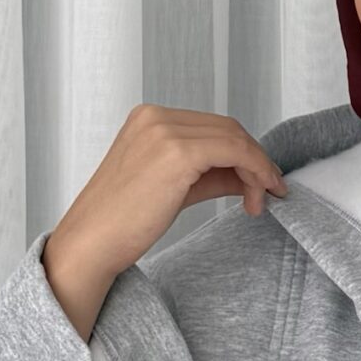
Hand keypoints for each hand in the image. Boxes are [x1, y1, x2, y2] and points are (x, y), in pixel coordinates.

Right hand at [44, 103, 288, 338]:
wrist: (92, 242)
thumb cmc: (122, 222)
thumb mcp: (174, 188)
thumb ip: (210, 175)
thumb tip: (247, 177)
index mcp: (149, 119)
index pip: (213, 127)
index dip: (244, 153)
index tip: (261, 181)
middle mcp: (156, 117)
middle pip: (227, 128)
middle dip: (255, 161)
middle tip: (268, 194)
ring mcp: (165, 131)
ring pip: (234, 138)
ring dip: (257, 170)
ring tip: (260, 202)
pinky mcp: (177, 152)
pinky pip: (233, 152)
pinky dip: (254, 172)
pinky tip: (256, 197)